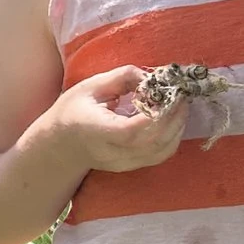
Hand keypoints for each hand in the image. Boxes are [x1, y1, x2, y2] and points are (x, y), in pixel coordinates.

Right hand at [46, 67, 188, 174]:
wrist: (60, 144)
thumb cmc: (72, 110)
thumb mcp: (90, 86)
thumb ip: (122, 77)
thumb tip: (152, 77)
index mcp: (96, 130)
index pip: (131, 130)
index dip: (156, 114)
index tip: (169, 93)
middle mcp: (111, 152)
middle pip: (152, 143)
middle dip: (174, 118)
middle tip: (182, 97)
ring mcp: (122, 163)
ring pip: (161, 152)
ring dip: (177, 129)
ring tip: (180, 107)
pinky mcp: (131, 167)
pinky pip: (159, 156)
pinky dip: (172, 139)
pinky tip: (173, 122)